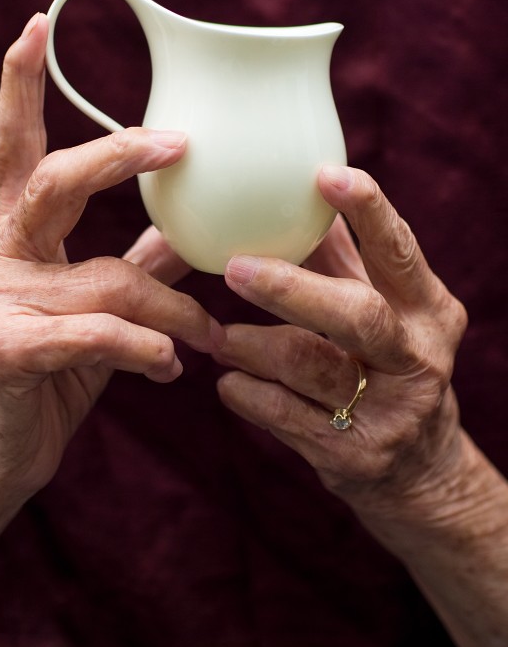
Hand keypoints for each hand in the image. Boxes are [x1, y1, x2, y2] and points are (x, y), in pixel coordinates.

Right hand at [0, 13, 222, 503]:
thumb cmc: (53, 375)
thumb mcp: (97, 307)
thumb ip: (134, 264)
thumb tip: (184, 231)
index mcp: (17, 234)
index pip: (16, 146)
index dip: (22, 85)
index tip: (37, 24)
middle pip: (51, 180)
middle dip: (115, 156)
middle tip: (174, 143)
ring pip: (107, 278)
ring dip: (173, 306)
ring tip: (208, 336)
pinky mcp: (2, 348)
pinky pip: (95, 335)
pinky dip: (145, 346)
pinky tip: (170, 365)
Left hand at [213, 165, 467, 524]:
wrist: (418, 471)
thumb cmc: (387, 366)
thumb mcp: (383, 311)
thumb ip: (345, 260)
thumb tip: (298, 195)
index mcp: (429, 310)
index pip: (399, 251)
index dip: (368, 211)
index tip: (327, 175)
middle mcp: (418, 359)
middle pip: (356, 316)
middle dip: (289, 289)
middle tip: (234, 268)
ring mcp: (390, 413)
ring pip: (308, 367)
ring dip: (249, 346)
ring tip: (216, 336)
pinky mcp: (354, 456)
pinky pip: (282, 414)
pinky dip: (245, 391)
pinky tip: (228, 380)